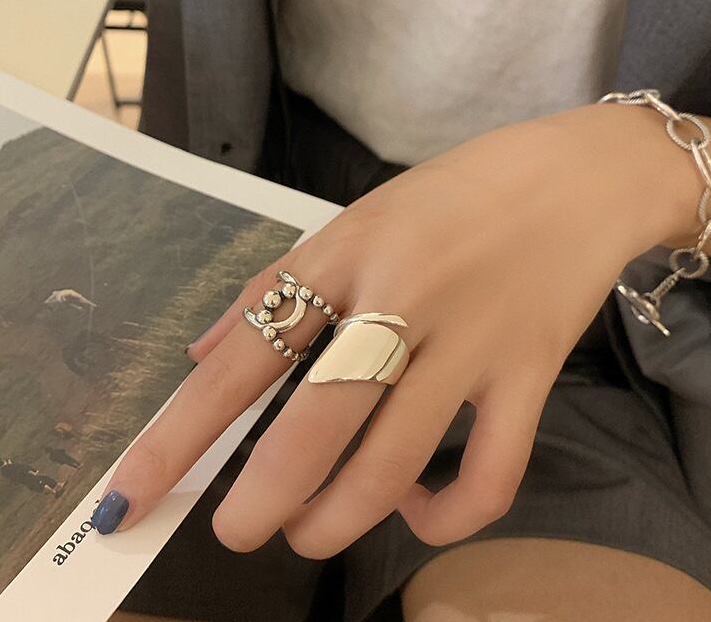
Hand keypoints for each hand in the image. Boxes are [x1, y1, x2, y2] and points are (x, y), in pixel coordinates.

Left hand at [92, 103, 684, 553]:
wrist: (579, 177)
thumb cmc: (461, 190)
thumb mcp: (360, 214)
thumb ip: (280, 282)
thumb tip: (205, 353)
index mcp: (347, 253)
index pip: (248, 353)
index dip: (180, 432)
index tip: (131, 493)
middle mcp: (403, 298)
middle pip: (317, 421)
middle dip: (262, 498)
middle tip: (236, 531)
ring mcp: (472, 341)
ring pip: (395, 461)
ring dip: (339, 519)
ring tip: (310, 533)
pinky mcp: (532, 373)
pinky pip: (493, 471)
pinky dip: (450, 515)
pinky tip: (421, 511)